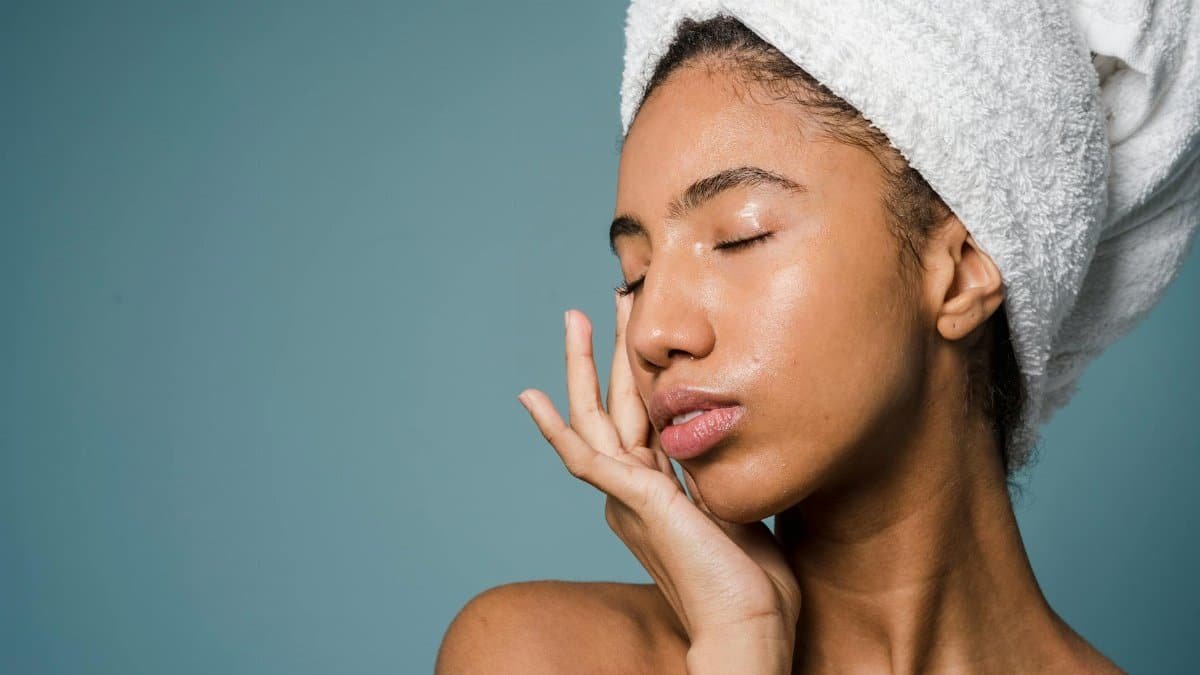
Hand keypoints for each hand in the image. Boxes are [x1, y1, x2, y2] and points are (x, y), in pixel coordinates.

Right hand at [516, 291, 801, 651]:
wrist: (749, 626)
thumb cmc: (753, 583)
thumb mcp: (739, 509)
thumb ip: (722, 477)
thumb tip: (731, 444)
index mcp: (656, 493)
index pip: (638, 420)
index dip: (635, 374)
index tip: (638, 338)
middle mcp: (633, 492)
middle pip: (612, 407)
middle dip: (605, 353)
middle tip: (601, 303)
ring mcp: (628, 497)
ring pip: (593, 418)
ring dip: (581, 366)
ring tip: (574, 317)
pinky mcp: (633, 502)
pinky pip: (583, 457)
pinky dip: (554, 427)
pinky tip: (533, 398)